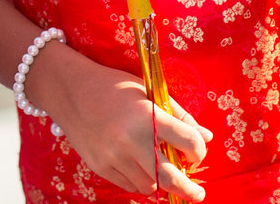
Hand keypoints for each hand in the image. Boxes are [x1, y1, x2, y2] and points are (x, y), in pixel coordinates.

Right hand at [29, 42, 211, 200]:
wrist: (71, 90)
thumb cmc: (114, 87)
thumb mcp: (149, 92)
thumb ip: (179, 116)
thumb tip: (207, 138)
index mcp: (149, 116)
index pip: (189, 142)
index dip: (198, 150)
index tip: (196, 152)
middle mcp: (132, 140)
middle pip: (171, 177)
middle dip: (189, 190)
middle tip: (198, 194)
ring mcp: (115, 157)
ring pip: (150, 185)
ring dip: (161, 181)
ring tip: (162, 169)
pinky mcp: (101, 167)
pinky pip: (130, 185)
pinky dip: (140, 180)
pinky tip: (139, 166)